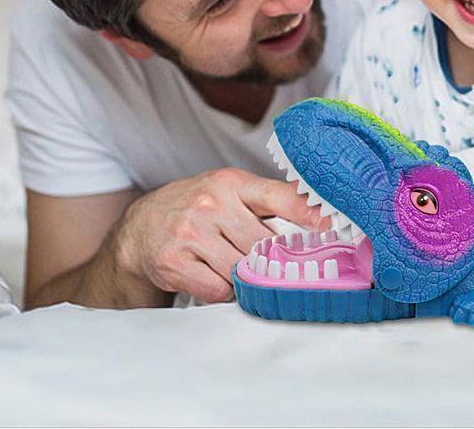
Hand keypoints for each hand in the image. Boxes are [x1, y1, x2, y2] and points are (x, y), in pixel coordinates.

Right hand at [113, 167, 328, 302]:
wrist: (140, 228)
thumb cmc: (197, 209)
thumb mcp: (229, 192)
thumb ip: (267, 204)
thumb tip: (316, 220)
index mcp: (231, 182)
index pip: (278, 196)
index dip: (309, 212)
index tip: (333, 225)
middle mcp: (211, 203)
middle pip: (264, 245)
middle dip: (271, 259)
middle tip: (273, 264)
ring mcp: (191, 232)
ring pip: (242, 271)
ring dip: (244, 277)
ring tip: (232, 265)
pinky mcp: (174, 262)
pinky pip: (218, 290)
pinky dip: (222, 291)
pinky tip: (211, 275)